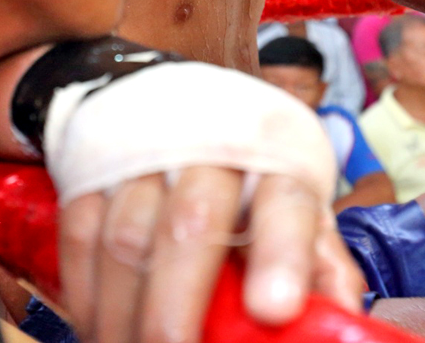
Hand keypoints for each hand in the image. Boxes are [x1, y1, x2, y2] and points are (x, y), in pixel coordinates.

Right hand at [58, 169, 363, 342]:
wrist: (178, 103)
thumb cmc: (250, 169)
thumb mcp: (296, 200)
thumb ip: (320, 259)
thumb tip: (344, 317)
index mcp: (274, 158)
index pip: (284, 202)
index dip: (283, 256)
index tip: (275, 309)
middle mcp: (208, 149)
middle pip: (190, 226)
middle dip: (179, 307)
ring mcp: (141, 157)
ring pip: (125, 241)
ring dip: (126, 316)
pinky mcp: (91, 174)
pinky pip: (80, 241)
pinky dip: (87, 298)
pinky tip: (101, 330)